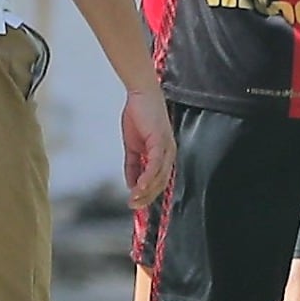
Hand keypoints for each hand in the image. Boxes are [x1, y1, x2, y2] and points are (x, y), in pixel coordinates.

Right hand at [119, 88, 173, 208]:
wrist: (140, 94)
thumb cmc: (138, 116)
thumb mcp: (132, 146)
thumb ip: (133, 166)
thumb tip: (131, 184)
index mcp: (163, 154)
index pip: (158, 181)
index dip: (147, 195)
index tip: (135, 204)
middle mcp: (169, 153)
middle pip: (161, 183)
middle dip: (146, 197)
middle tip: (132, 206)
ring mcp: (167, 148)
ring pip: (159, 177)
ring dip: (146, 191)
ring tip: (133, 200)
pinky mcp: (161, 141)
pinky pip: (155, 164)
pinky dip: (147, 177)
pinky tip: (139, 187)